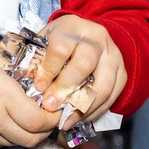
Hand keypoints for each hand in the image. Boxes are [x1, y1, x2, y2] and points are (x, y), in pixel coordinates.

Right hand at [0, 45, 60, 148]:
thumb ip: (12, 70)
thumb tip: (33, 79)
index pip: (38, 120)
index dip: (51, 118)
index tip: (54, 108)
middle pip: (32, 139)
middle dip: (43, 130)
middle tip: (44, 116)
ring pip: (15, 143)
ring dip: (24, 133)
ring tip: (19, 115)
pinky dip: (4, 136)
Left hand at [25, 14, 127, 128]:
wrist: (90, 35)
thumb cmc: (62, 40)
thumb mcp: (46, 40)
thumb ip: (37, 58)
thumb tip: (26, 82)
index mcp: (73, 27)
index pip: (61, 47)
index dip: (48, 69)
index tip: (38, 87)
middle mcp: (97, 39)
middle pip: (84, 65)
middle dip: (65, 89)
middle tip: (51, 107)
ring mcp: (113, 56)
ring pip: (103, 85)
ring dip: (82, 107)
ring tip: (66, 121)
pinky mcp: (122, 72)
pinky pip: (113, 96)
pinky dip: (96, 111)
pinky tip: (81, 119)